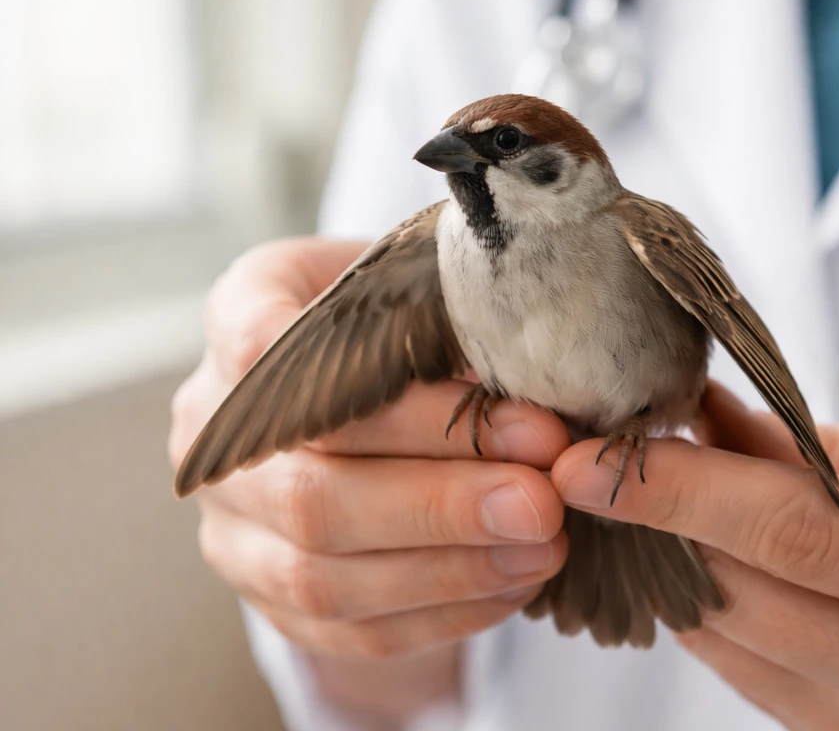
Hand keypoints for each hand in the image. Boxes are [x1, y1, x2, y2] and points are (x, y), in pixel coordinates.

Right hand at [168, 237, 569, 666]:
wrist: (358, 388)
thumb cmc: (403, 322)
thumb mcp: (423, 289)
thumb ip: (462, 328)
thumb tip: (546, 402)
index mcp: (240, 316)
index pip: (292, 364)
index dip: (410, 409)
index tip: (531, 424)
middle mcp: (212, 425)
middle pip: (309, 492)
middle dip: (441, 506)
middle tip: (543, 502)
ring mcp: (230, 520)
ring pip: (322, 577)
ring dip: (449, 571)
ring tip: (543, 549)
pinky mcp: (265, 590)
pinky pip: (348, 630)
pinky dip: (442, 615)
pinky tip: (513, 584)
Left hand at [550, 382, 838, 730]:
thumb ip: (827, 450)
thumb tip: (710, 422)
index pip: (787, 530)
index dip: (675, 491)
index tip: (586, 462)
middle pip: (734, 588)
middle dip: (659, 519)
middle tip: (622, 459)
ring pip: (722, 636)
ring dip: (676, 562)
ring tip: (671, 503)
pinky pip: (741, 671)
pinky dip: (711, 610)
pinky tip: (718, 561)